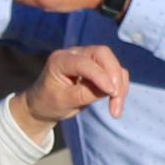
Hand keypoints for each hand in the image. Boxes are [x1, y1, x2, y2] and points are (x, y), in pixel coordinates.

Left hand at [11, 46, 130, 131]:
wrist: (44, 105)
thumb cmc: (49, 102)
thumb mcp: (63, 101)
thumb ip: (85, 94)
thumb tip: (110, 89)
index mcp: (61, 59)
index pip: (85, 62)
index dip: (100, 76)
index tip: (111, 93)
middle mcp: (75, 54)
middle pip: (103, 54)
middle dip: (114, 75)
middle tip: (116, 97)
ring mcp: (87, 58)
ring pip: (112, 63)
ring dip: (120, 84)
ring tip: (116, 111)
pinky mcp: (97, 67)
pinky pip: (115, 72)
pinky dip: (120, 87)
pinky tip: (116, 104)